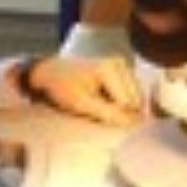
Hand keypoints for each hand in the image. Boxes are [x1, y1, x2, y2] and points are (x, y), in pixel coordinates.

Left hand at [18, 55, 143, 125]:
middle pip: (135, 102)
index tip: (96, 112)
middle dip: (120, 111)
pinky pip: (130, 95)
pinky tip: (105, 98)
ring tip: (99, 102)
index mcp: (111, 68)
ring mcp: (122, 66)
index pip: (128, 105)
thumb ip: (109, 114)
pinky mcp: (122, 70)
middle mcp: (121, 63)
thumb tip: (136, 123)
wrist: (51, 73)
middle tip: (97, 107)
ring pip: (135, 99)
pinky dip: (120, 101)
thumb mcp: (83, 104)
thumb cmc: (63, 87)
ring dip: (121, 107)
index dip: (115, 116)